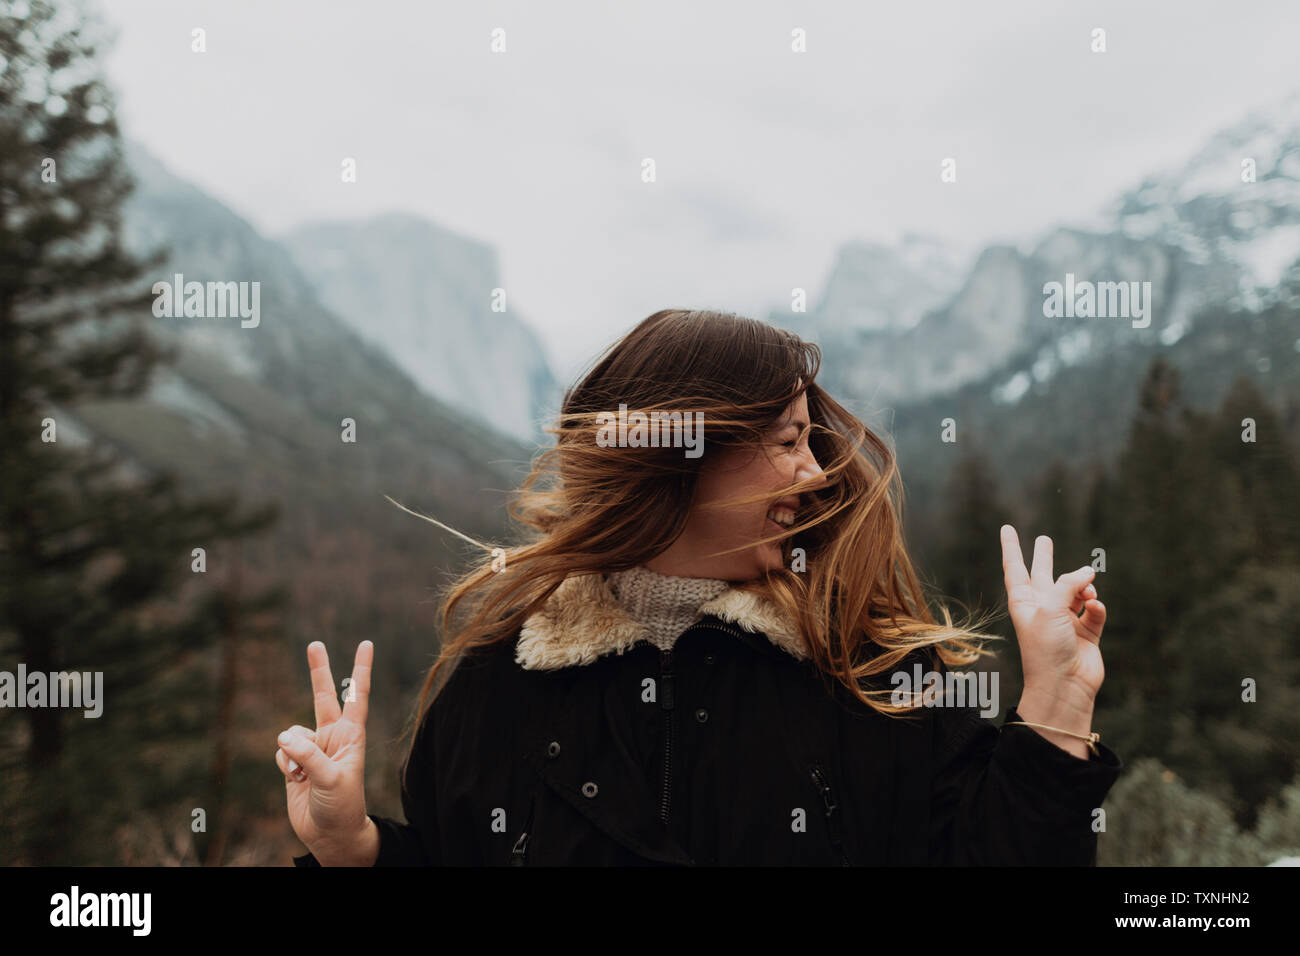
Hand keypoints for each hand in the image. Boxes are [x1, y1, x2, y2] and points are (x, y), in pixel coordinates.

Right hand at [275, 640, 378, 865]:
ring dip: (293, 752)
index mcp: (352, 735)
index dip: (361, 669)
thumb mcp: (332, 780)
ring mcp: (314, 748)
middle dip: (318, 670)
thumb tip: (284, 736)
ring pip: (292, 733)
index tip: (366, 643)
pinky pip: (282, 751)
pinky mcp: (296, 762)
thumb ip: (309, 756)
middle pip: (323, 696)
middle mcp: (333, 737)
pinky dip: (285, 764)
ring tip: (304, 775)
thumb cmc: (342, 806)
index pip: (357, 695)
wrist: (330, 834)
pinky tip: (295, 780)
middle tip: (315, 643)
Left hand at [1000, 526, 1106, 751]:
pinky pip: (1094, 610)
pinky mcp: (1087, 632)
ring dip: (1084, 587)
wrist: (1064, 685)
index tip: (1006, 527)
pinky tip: (1095, 608)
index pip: (1015, 567)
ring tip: (1087, 592)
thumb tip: (1088, 571)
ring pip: (1077, 591)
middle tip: (1044, 539)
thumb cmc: (1046, 648)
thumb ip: (1068, 584)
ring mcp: (1065, 620)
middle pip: (1044, 575)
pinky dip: (1096, 607)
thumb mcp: (1050, 608)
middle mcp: (1043, 608)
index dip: (1011, 547)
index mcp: (1023, 602)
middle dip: (1044, 557)